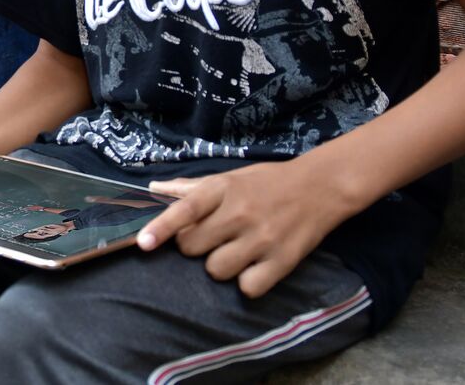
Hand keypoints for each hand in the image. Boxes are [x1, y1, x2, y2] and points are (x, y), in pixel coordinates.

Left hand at [136, 158, 360, 298]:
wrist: (321, 186)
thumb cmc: (267, 182)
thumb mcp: (228, 177)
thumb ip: (190, 188)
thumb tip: (153, 189)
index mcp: (222, 189)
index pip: (186, 209)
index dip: (162, 227)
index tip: (143, 243)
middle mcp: (240, 213)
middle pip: (193, 248)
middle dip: (196, 246)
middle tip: (215, 237)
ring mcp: (262, 238)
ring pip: (216, 270)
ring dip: (220, 266)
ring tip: (237, 251)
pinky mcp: (282, 261)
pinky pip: (247, 287)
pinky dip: (248, 283)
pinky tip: (255, 266)